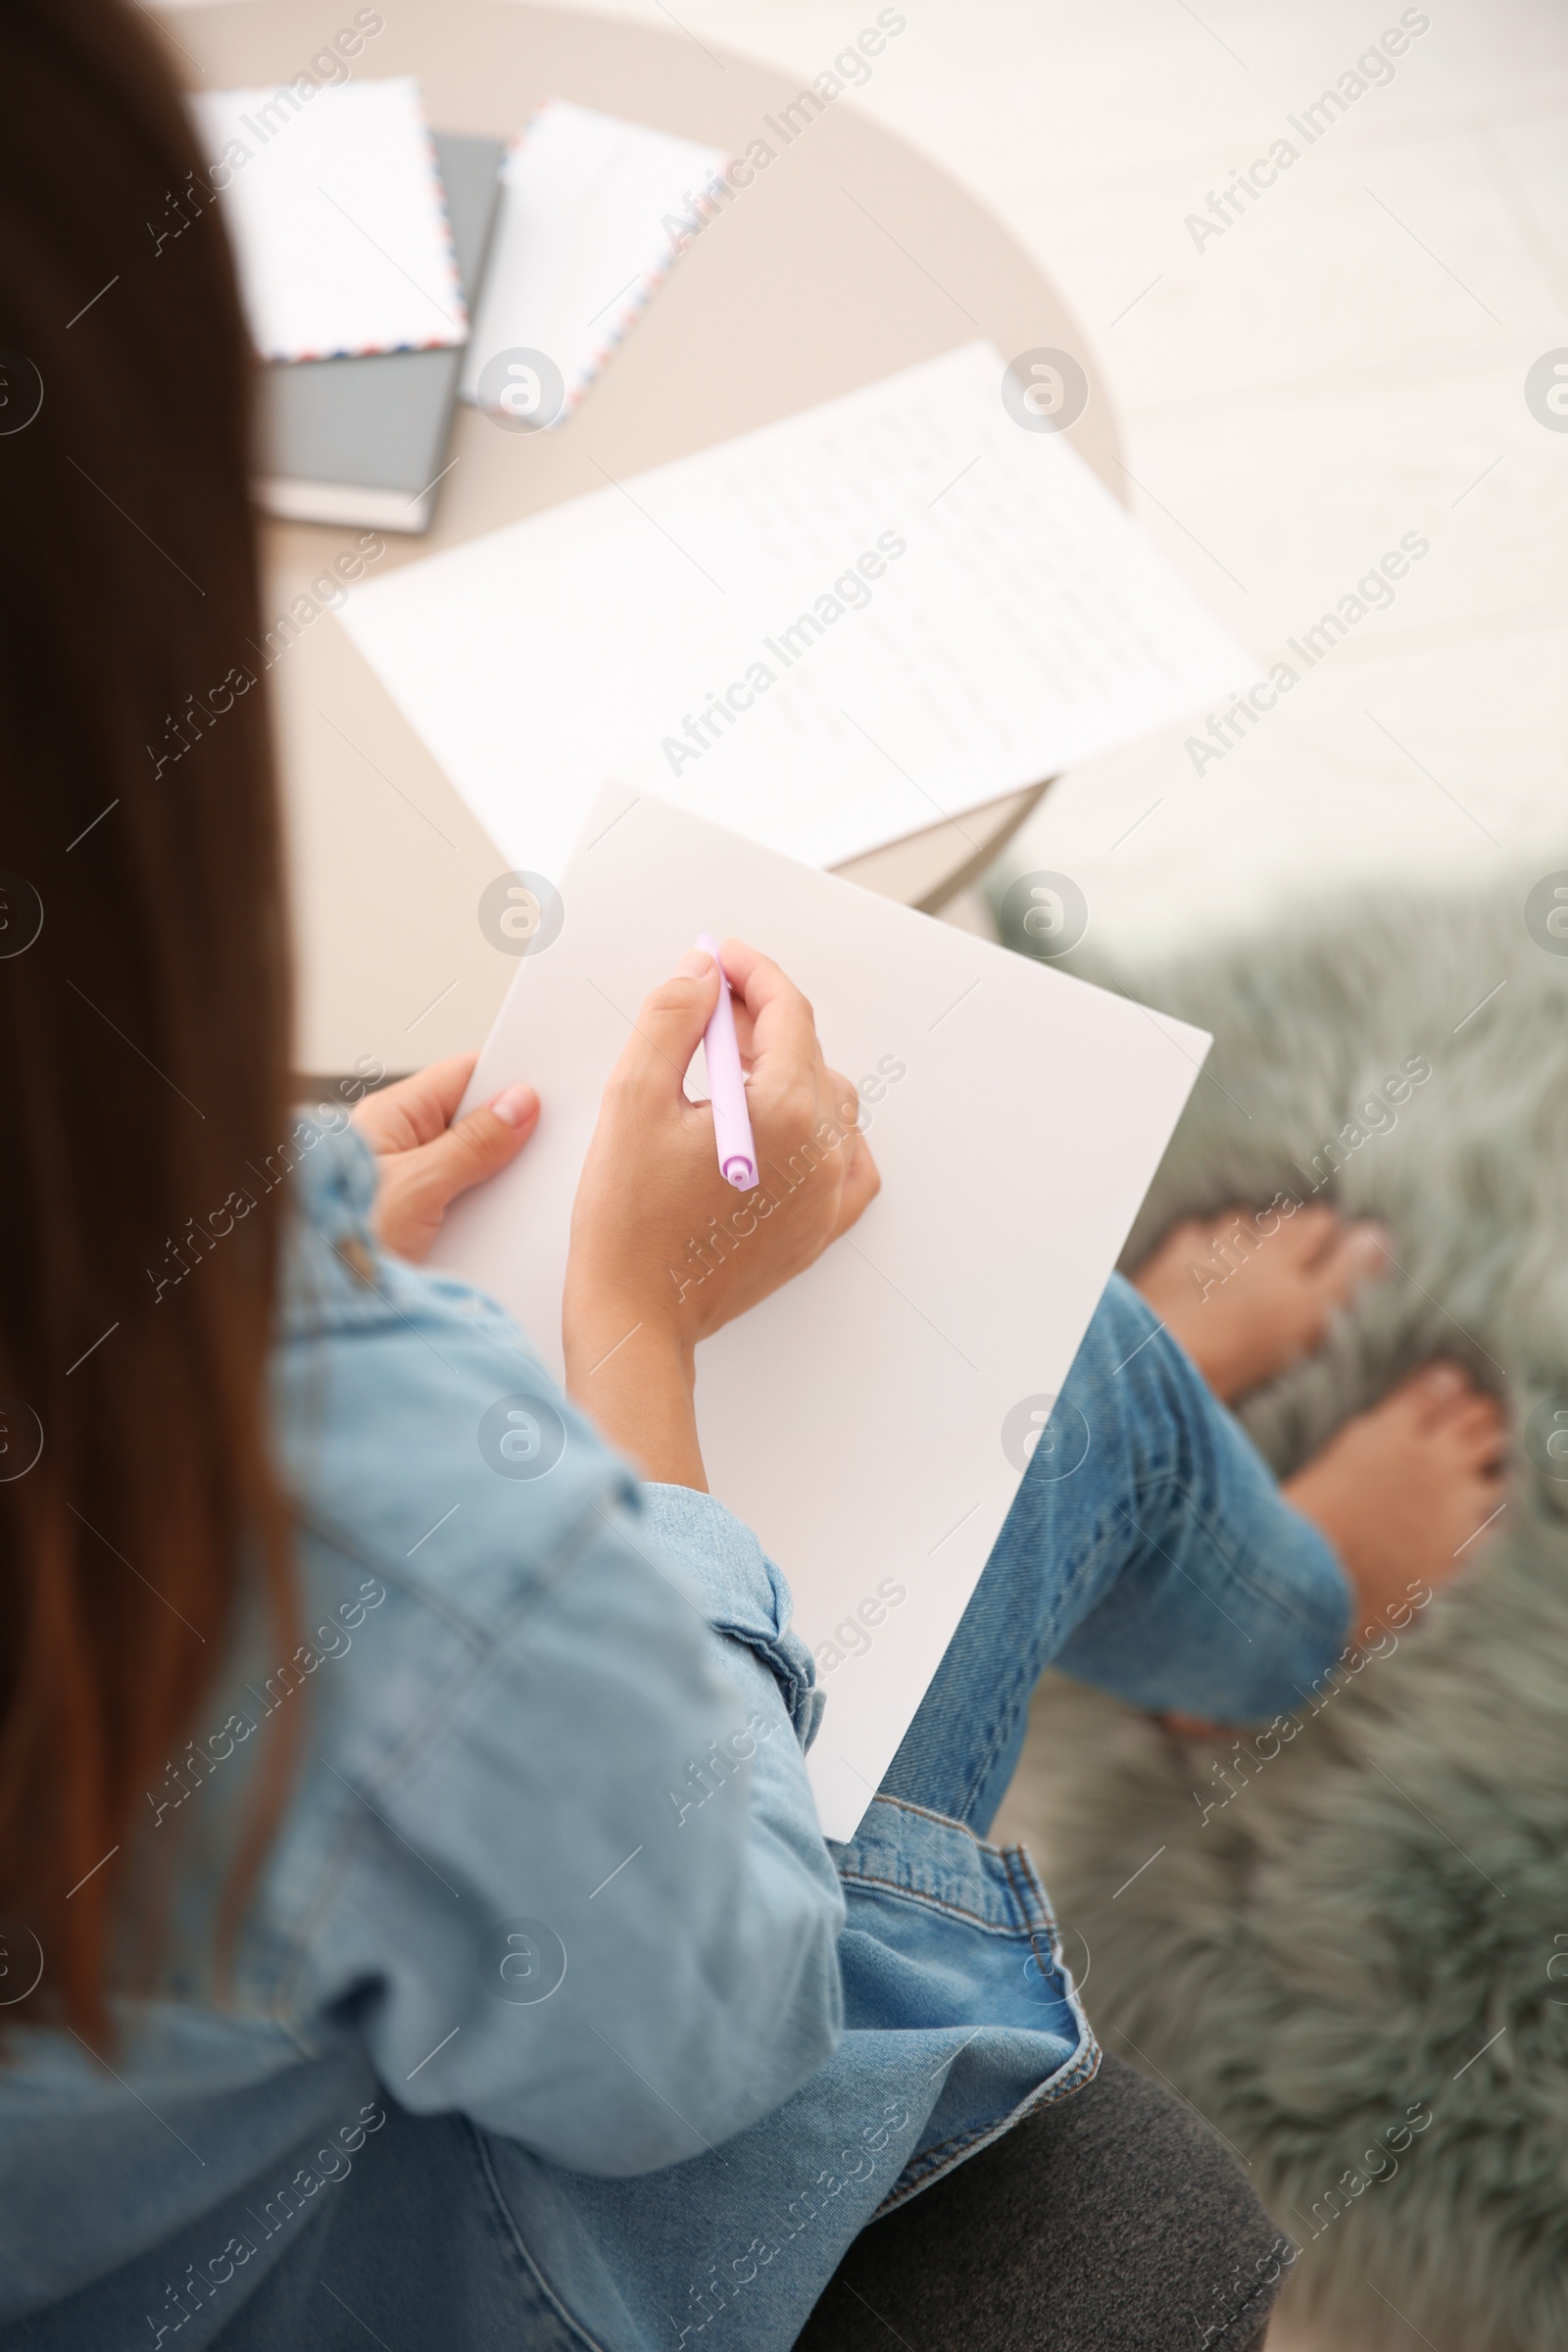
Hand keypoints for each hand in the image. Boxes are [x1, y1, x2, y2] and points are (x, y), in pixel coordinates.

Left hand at [351, 1055, 538, 1261]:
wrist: (313, 1306)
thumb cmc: (333, 1240)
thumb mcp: (417, 1187)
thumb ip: (471, 1144)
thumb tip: (518, 1104)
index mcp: (391, 1117)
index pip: (462, 1076)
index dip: (507, 1079)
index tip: (551, 1091)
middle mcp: (396, 1146)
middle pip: (470, 1123)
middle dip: (510, 1138)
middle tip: (549, 1151)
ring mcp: (404, 1185)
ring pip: (468, 1169)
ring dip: (496, 1183)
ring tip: (523, 1200)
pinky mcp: (411, 1224)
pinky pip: (458, 1205)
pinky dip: (482, 1214)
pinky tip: (502, 1230)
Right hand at [563, 941, 878, 1485]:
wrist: (638, 1315)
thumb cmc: (629, 1220)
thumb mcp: (634, 1099)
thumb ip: (673, 1021)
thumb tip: (701, 975)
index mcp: (784, 1112)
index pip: (787, 1014)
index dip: (752, 974)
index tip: (722, 957)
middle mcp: (822, 1151)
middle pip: (807, 1053)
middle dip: (760, 1020)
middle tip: (707, 1009)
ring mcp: (828, 1194)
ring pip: (827, 1101)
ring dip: (785, 1070)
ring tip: (726, 1070)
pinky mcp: (820, 1227)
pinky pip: (845, 1160)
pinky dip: (817, 1129)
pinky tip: (777, 1125)